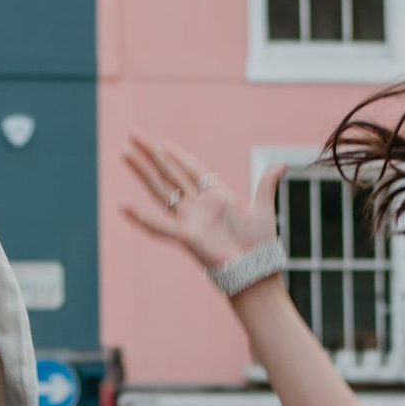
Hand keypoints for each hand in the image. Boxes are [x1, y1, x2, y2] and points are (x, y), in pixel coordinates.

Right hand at [122, 135, 270, 278]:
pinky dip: (140, 216)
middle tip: (132, 135)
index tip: (160, 140)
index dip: (175, 153)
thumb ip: (266, 185)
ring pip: (160, 189)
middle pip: (169, 172)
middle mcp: (197, 205)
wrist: (257, 271)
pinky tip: (122, 205)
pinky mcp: (186, 236)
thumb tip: (282, 164)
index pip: (190, 167)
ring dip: (141, 170)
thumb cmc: (260, 244)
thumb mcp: (264, 208)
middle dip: (150, 153)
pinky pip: (159, 225)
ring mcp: (189, 219)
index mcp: (215, 195)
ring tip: (124, 152)